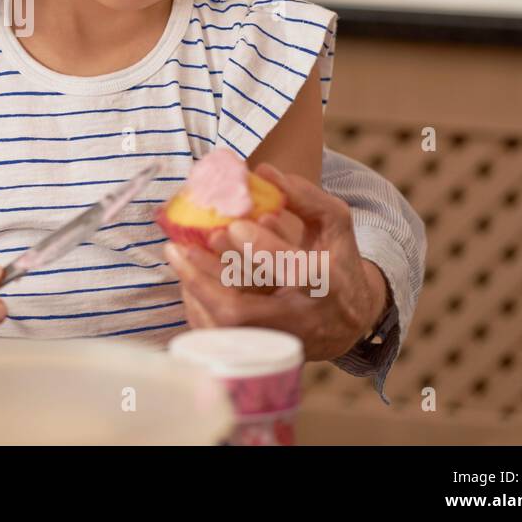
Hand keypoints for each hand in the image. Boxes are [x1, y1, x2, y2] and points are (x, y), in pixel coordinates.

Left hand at [166, 162, 390, 361]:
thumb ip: (306, 197)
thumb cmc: (334, 263)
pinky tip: (187, 276)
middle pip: (246, 312)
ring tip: (177, 255)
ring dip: (195, 290)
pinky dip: (196, 304)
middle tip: (181, 246)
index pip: (297, 273)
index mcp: (328, 285)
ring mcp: (274, 340)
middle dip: (208, 278)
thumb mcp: (334, 227)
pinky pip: (215, 335)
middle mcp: (300, 320)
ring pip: (223, 328)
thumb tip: (264, 171)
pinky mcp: (255, 350)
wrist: (343, 321)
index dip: (265, 251)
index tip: (235, 226)